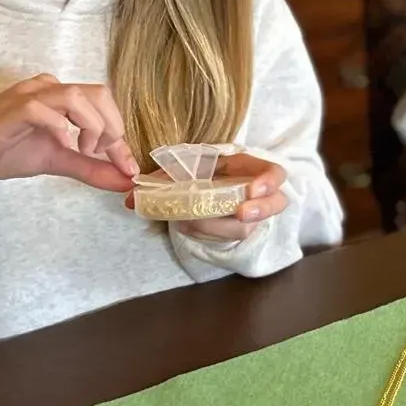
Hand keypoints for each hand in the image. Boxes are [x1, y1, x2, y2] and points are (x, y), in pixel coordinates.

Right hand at [0, 76, 139, 193]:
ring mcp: (28, 95)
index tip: (129, 169)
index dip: (121, 138)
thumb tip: (125, 180)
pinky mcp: (12, 110)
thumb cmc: (3, 153)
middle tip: (103, 156)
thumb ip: (90, 167)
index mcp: (59, 94)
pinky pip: (43, 110)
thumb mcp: (57, 160)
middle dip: (112, 128)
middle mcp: (46, 87)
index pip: (103, 105)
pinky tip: (61, 146)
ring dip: (91, 126)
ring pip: (76, 96)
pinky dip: (60, 128)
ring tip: (83, 150)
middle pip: (98, 93)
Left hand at [127, 153, 288, 242]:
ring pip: (247, 227)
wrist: (205, 192)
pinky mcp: (236, 231)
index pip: (274, 173)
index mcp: (248, 168)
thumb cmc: (202, 172)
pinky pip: (226, 237)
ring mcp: (249, 215)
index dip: (270, 181)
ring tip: (191, 222)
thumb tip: (131, 198)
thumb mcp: (188, 167)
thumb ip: (163, 177)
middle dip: (259, 209)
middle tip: (241, 213)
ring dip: (219, 226)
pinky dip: (205, 232)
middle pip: (274, 204)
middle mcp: (255, 193)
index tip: (254, 189)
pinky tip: (187, 225)